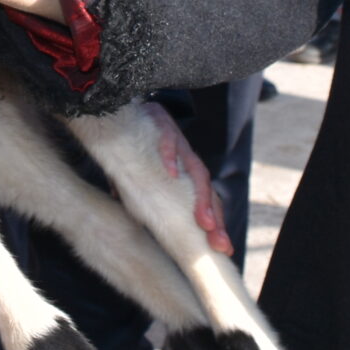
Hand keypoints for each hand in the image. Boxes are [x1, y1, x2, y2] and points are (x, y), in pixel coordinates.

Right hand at [144, 101, 232, 255]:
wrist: (125, 100)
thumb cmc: (135, 142)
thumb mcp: (140, 172)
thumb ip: (141, 191)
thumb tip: (136, 216)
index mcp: (184, 170)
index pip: (205, 198)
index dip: (216, 222)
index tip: (223, 249)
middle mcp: (186, 157)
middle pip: (206, 189)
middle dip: (215, 218)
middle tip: (218, 242)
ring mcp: (177, 139)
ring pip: (196, 169)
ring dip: (201, 197)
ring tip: (204, 221)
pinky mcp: (162, 121)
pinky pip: (169, 139)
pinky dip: (170, 154)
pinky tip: (170, 171)